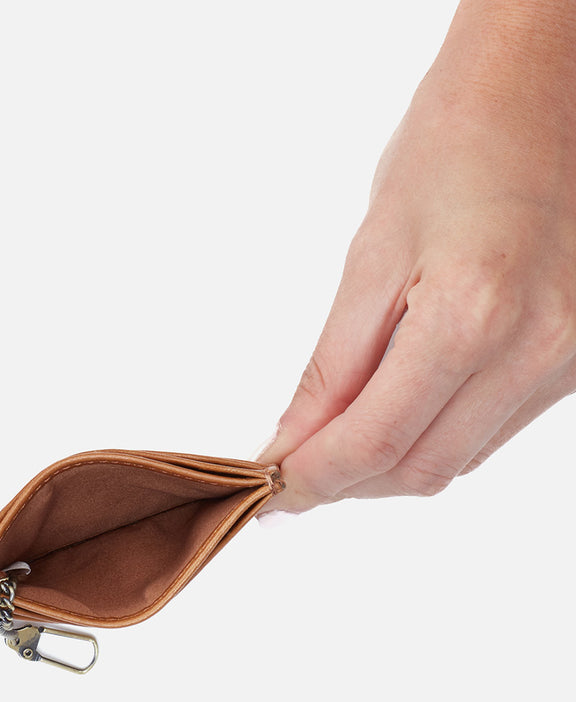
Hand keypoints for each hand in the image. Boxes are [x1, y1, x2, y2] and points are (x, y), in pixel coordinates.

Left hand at [259, 0, 575, 512]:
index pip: (376, 440)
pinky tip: (396, 415)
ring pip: (456, 460)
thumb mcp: (372, 256)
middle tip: (293, 472)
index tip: (271, 489)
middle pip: (419, 468)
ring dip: (387, 465)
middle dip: (346, 481)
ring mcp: (568, 360)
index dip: (314, 476)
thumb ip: (332, 367)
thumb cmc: (453, 149)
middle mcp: (537, 351)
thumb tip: (293, 440)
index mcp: (474, 316)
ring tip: (335, 444)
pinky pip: (491, 432)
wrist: (541, 95)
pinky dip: (433, 437)